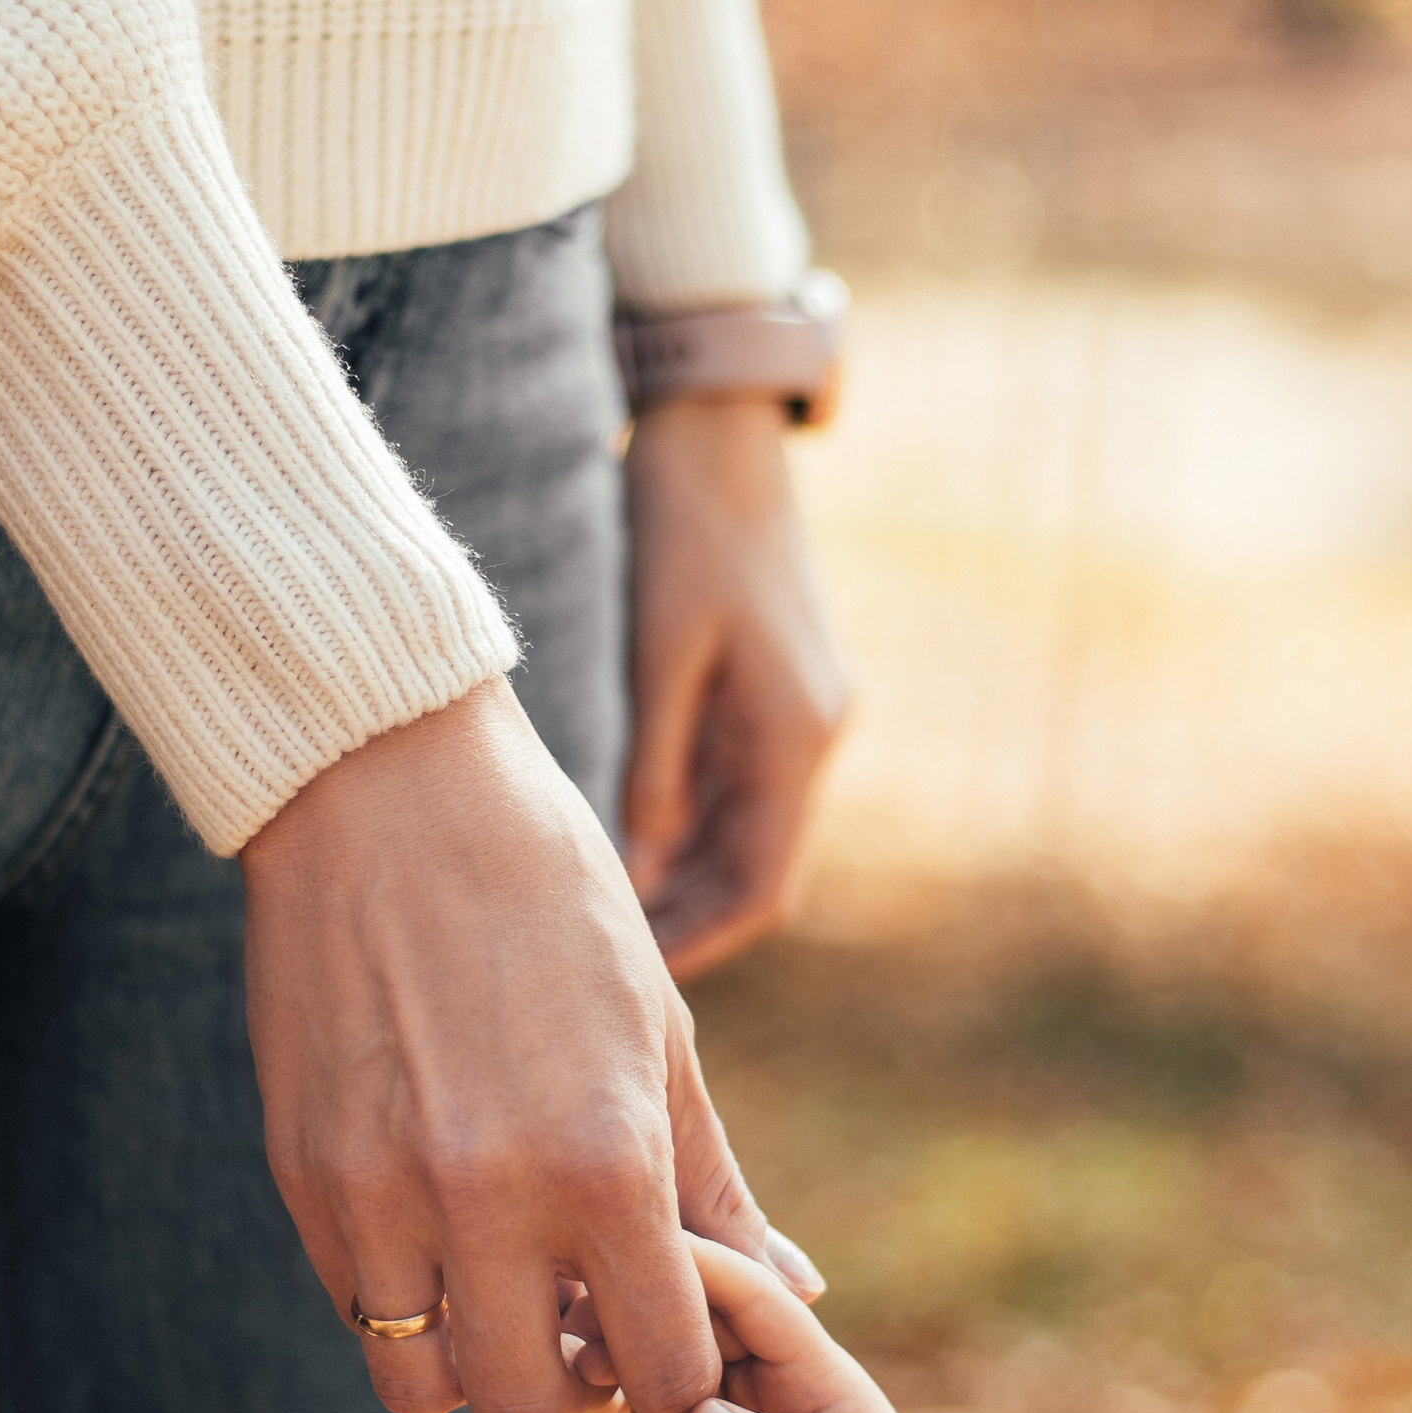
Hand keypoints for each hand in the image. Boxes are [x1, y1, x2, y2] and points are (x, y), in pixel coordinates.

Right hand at [240, 681, 821, 1412]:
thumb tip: (796, 1289)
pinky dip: (402, 1297)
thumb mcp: (661, 1030)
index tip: (669, 1361)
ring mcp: (380, 1192)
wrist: (386, 786)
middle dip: (568, 1391)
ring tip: (502, 1291)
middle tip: (583, 1334)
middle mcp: (489, 1194)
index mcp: (606, 1159)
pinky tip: (437, 1227)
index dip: (676, 1389)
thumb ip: (713, 1180)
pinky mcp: (302, 1171)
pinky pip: (354, 1302)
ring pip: (421, 1382)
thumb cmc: (551, 893)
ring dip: (472, 1360)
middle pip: (528, 1406)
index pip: (661, 1367)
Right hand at [575, 1237, 964, 1412]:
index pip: (752, 1292)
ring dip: (624, 1345)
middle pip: (698, 1306)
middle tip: (577, 1326)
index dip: (696, 1262)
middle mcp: (771, 1369)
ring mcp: (738, 1397)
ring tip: (579, 1369)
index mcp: (813, 1367)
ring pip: (670, 1344)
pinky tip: (589, 1399)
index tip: (632, 1242)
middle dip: (641, 1302)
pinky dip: (625, 1388)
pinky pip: (658, 1392)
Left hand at [622, 397, 847, 980]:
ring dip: (683, 877)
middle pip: (753, 870)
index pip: (761, 888)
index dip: (700, 940)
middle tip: (601, 957)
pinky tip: (624, 842)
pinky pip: (733, 785)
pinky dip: (686, 825)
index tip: (634, 977)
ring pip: (742, 833)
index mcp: (793, 737)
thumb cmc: (684, 532)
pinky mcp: (773, 691)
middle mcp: (810, 736)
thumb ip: (653, 764)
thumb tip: (637, 866)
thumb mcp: (658, 655)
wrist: (720, 435)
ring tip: (602, 911)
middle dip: (685, 920)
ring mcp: (797, 715)